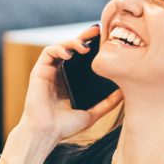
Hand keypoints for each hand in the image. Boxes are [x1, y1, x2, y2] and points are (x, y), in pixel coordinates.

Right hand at [19, 25, 123, 144]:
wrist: (46, 133)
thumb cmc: (64, 127)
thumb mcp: (92, 114)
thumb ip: (106, 105)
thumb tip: (124, 94)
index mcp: (70, 81)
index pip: (81, 58)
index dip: (92, 46)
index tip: (105, 39)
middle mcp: (59, 73)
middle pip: (72, 48)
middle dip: (84, 36)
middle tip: (97, 30)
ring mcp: (49, 71)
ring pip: (61, 47)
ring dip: (72, 41)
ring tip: (85, 46)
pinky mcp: (39, 71)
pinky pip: (48, 52)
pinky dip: (58, 49)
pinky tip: (69, 54)